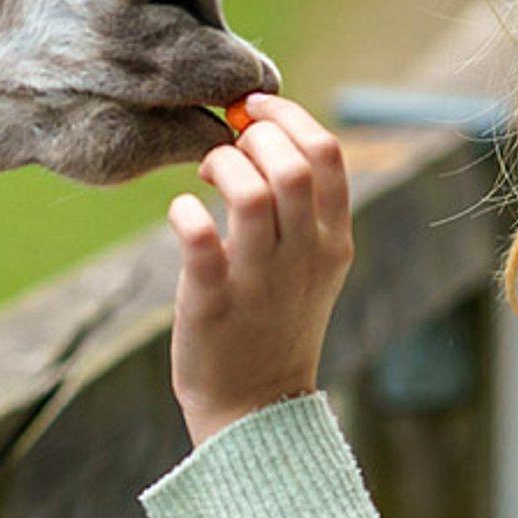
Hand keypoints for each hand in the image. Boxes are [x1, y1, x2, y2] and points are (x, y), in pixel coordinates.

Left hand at [166, 93, 352, 446]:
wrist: (257, 410)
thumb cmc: (276, 320)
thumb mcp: (312, 263)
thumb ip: (303, 206)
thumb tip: (264, 130)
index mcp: (334, 240)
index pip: (328, 153)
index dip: (289, 115)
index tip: (253, 107)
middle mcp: (305, 256)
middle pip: (293, 164)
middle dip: (254, 137)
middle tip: (228, 146)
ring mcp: (261, 280)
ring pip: (252, 193)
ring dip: (222, 166)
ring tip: (208, 176)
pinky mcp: (214, 302)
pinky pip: (199, 237)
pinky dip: (185, 211)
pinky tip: (183, 213)